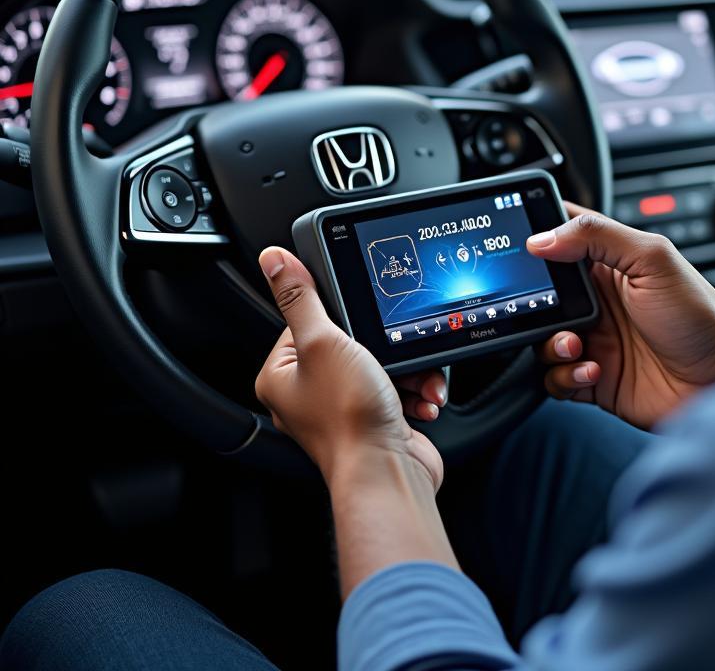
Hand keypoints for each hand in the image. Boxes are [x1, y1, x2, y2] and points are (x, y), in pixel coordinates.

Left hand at [254, 247, 445, 491]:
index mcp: (281, 375)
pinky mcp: (376, 421)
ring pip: (382, 365)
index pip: (307, 321)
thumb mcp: (323, 341)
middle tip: (391, 349)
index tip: (360, 318)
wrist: (387, 474)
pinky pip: (400, 389)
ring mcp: (344, 409)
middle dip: (384, 346)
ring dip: (408, 371)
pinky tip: (421, 399)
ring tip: (411, 384)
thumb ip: (302, 298)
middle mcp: (308, 394)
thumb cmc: (349, 418)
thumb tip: (274, 260)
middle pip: (351, 341)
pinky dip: (416, 391)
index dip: (340, 314)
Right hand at [528, 206, 714, 428]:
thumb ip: (598, 237)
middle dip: (534, 304)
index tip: (520, 244)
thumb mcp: (653, 260)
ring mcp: (593, 340)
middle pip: (538, 294)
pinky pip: (555, 377)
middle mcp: (596, 300)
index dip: (536, 236)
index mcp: (608, 264)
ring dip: (550, 344)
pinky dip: (565, 375)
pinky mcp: (593, 378)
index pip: (560, 237)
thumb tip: (543, 236)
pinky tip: (593, 370)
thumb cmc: (700, 316)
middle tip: (551, 309)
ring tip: (576, 345)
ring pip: (540, 339)